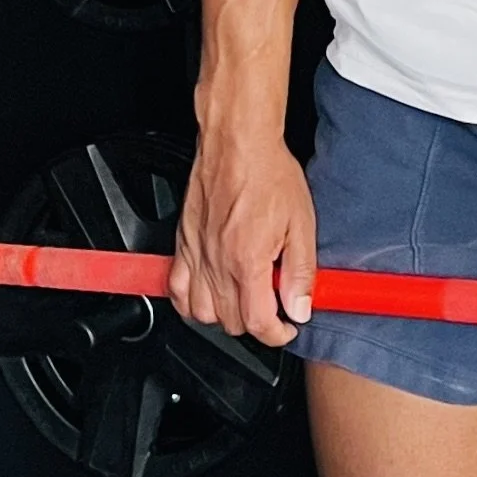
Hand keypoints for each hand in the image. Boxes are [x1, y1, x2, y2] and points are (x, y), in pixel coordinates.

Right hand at [170, 124, 316, 347]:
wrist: (238, 143)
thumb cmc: (268, 173)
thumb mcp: (301, 224)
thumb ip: (300, 272)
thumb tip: (300, 307)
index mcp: (247, 260)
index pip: (257, 322)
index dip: (277, 333)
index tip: (287, 326)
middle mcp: (217, 262)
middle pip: (229, 322)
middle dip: (255, 323)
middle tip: (272, 309)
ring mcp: (197, 253)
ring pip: (200, 312)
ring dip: (223, 316)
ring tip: (244, 302)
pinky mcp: (184, 242)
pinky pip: (175, 288)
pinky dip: (189, 300)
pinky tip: (207, 294)